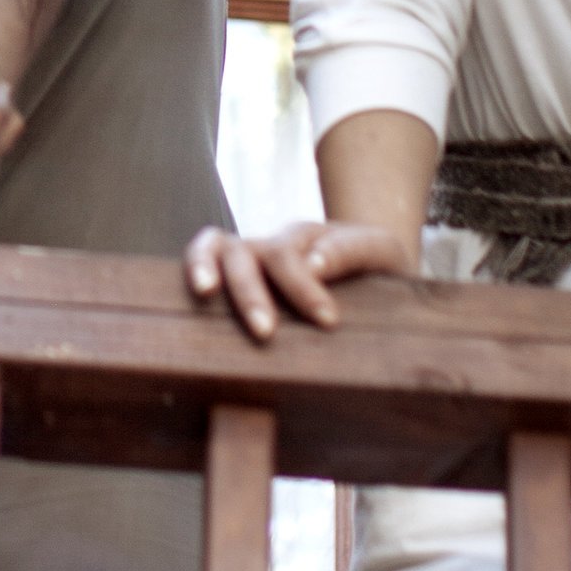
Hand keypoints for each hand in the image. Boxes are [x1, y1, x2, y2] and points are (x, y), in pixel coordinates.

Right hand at [185, 215, 420, 338]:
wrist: (367, 270)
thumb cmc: (375, 266)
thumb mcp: (380, 251)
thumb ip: (351, 250)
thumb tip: (314, 264)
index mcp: (305, 238)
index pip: (294, 253)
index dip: (304, 287)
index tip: (327, 320)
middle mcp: (268, 245)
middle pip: (249, 253)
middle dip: (252, 293)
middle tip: (265, 333)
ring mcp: (246, 259)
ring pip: (214, 247)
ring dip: (205, 266)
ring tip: (203, 292)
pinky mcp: (229, 280)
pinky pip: (201, 263)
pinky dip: (192, 269)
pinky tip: (190, 301)